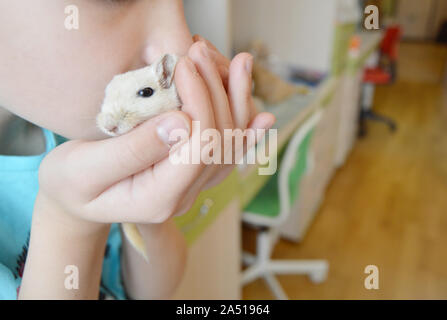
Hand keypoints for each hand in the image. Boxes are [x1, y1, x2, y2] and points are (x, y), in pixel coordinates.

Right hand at [38, 51, 273, 224]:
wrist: (76, 199)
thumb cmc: (71, 183)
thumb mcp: (84, 168)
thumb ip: (131, 151)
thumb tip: (180, 121)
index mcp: (158, 198)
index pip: (198, 148)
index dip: (199, 103)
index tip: (182, 66)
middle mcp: (183, 196)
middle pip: (219, 144)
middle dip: (215, 92)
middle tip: (199, 50)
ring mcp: (192, 187)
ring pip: (229, 146)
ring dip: (237, 103)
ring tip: (241, 63)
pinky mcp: (192, 173)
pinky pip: (226, 153)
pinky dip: (244, 131)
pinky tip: (262, 117)